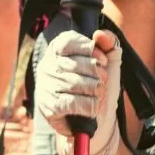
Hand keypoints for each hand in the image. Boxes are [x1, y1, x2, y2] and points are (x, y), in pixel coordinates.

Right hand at [38, 29, 121, 154]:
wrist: (99, 119)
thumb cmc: (100, 85)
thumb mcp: (109, 61)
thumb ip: (109, 43)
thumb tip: (99, 34)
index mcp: (58, 49)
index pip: (68, 42)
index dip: (89, 50)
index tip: (103, 60)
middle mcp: (47, 66)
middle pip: (73, 64)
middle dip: (96, 72)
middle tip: (104, 79)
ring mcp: (45, 86)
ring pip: (73, 84)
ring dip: (94, 89)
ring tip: (100, 93)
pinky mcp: (48, 107)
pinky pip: (71, 102)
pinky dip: (88, 105)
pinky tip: (94, 106)